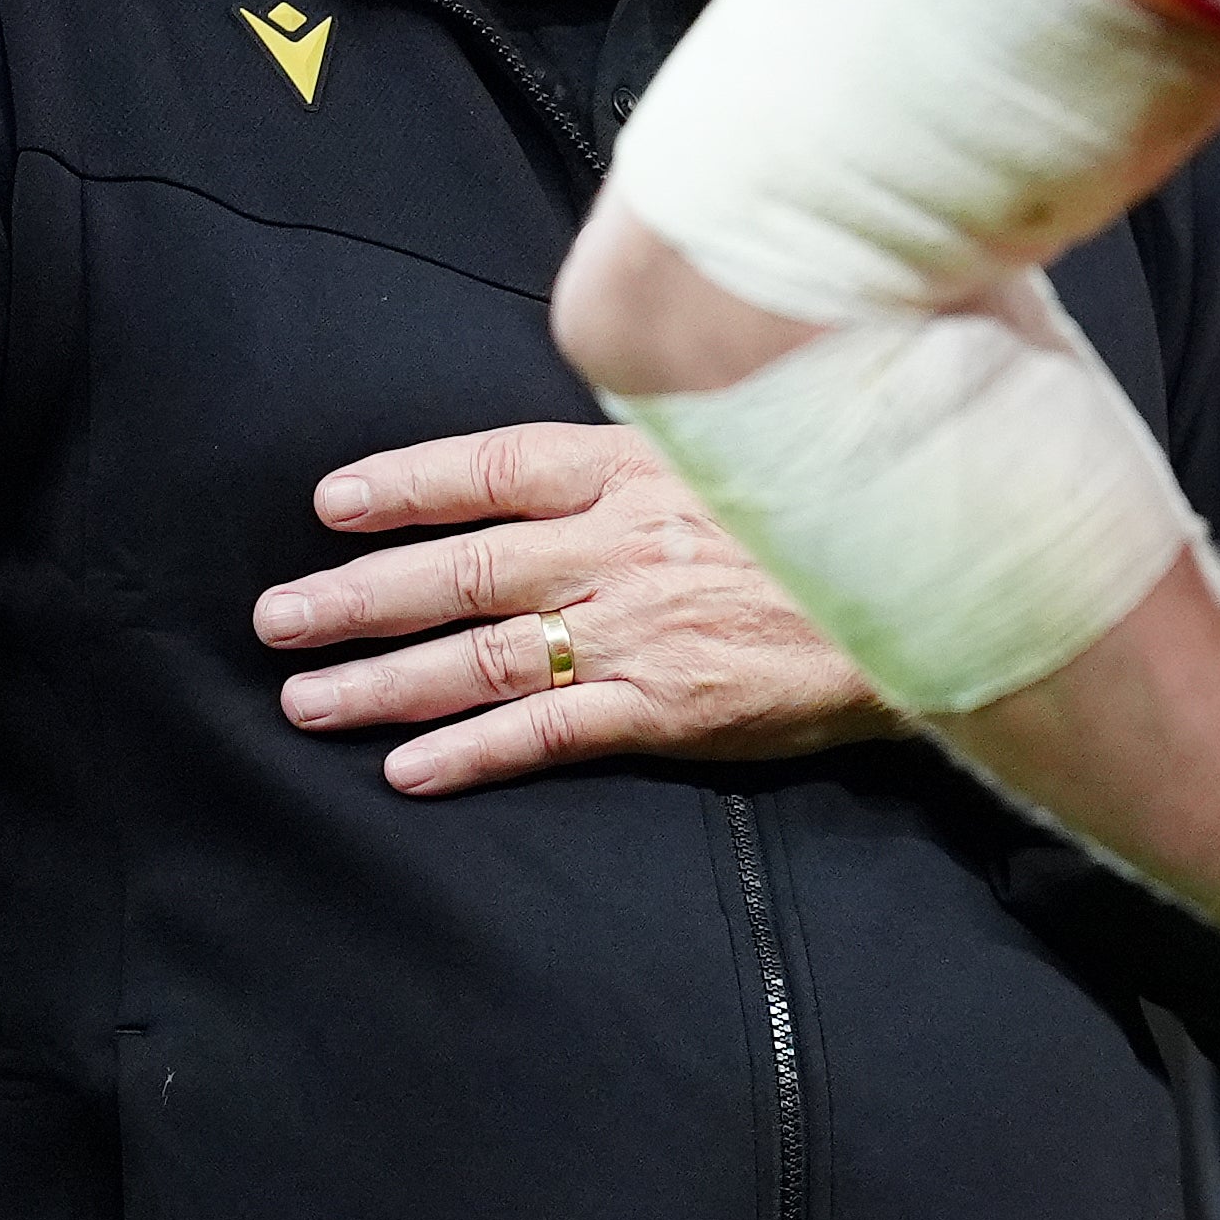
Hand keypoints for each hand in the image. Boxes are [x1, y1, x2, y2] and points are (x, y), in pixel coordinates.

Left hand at [260, 422, 897, 794]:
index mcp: (641, 469)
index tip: (333, 500)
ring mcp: (638, 628)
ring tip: (307, 700)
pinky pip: (547, 731)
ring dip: (383, 681)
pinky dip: (471, 751)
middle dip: (356, 595)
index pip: (494, 468)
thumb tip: (609, 448)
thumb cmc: (854, 515)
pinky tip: (409, 770)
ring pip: (480, 655)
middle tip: (276, 618)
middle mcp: (621, 544)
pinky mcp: (667, 705)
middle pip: (459, 570)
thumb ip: (674, 453)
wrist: (943, 587)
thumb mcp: (756, 450)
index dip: (407, 484)